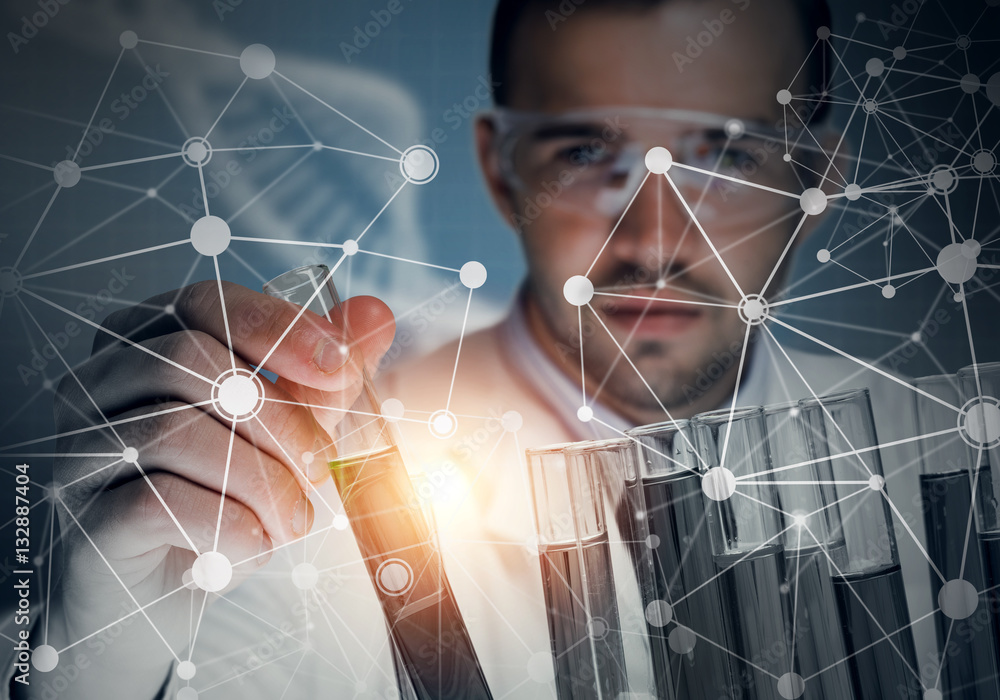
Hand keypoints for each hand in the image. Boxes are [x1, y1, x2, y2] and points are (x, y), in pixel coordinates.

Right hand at [41, 280, 393, 698]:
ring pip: (173, 430)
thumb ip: (323, 374)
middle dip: (279, 415)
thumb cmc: (221, 491)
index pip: (206, 302)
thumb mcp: (284, 428)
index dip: (280, 328)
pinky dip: (228, 526)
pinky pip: (155, 501)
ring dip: (262, 481)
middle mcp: (98, 382)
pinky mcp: (83, 516)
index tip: (342, 369)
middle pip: (188, 358)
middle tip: (320, 466)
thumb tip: (376, 313)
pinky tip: (254, 544)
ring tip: (294, 519)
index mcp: (146, 341)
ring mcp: (79, 448)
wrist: (162, 588)